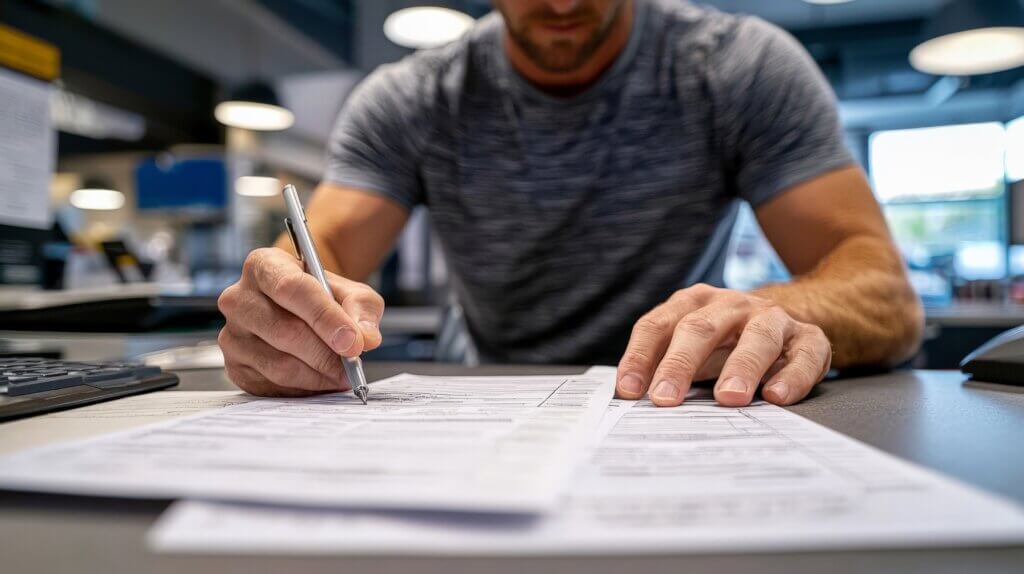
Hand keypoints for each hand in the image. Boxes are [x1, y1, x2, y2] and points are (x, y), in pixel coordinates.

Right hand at [217, 247, 384, 396]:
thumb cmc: (322, 296)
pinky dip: (304, 387)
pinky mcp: (234, 366)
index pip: (292, 289)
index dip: (325, 318)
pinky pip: (272, 385)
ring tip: (342, 374)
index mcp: (264, 266)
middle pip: (284, 331)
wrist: (299, 309)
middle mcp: (239, 298)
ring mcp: (232, 334)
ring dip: (318, 375)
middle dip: (326, 354)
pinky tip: (319, 378)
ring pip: (279, 364)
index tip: (352, 342)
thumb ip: (361, 308)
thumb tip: (365, 338)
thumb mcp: (350, 291)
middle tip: (353, 365)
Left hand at [616, 284, 831, 406]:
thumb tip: (629, 399)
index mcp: (694, 303)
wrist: (786, 326)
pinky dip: (792, 377)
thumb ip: (662, 368)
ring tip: (728, 398)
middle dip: (680, 364)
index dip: (641, 356)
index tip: (629, 390)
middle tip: (665, 399)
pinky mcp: (809, 339)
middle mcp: (732, 304)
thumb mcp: (691, 350)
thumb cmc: (726, 345)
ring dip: (742, 367)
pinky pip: (804, 356)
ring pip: (758, 336)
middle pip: (701, 328)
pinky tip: (777, 396)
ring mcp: (773, 319)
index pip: (658, 325)